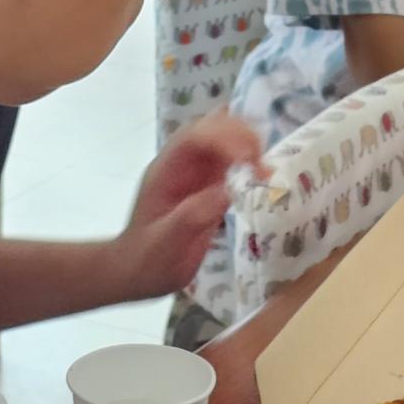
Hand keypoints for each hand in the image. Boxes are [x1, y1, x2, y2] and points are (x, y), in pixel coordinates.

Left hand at [111, 112, 265, 299]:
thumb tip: (228, 191)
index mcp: (164, 172)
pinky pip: (230, 161)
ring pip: (223, 140)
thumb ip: (192, 217)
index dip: (221, 139)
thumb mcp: (165, 245)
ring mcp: (195, 172)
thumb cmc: (147, 261)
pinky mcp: (209, 184)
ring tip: (265, 169)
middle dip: (238, 136)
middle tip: (262, 164)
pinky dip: (249, 162)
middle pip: (209, 129)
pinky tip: (262, 174)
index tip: (247, 159)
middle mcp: (181, 164)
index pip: (191, 139)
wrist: (137, 273)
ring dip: (246, 145)